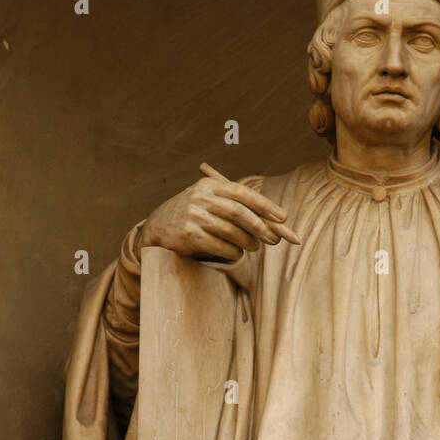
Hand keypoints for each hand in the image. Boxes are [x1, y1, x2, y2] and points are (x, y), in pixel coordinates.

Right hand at [137, 162, 299, 261]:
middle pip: (239, 212)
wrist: (158, 228)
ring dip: (248, 242)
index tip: (282, 217)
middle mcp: (200, 197)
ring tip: (255, 247)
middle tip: (274, 239)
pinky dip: (233, 252)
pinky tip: (238, 254)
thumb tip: (272, 220)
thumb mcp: (209, 201)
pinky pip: (220, 246)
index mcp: (209, 186)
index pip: (242, 193)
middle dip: (260, 227)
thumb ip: (234, 205)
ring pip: (231, 231)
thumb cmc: (193, 215)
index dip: (264, 206)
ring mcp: (193, 216)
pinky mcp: (188, 235)